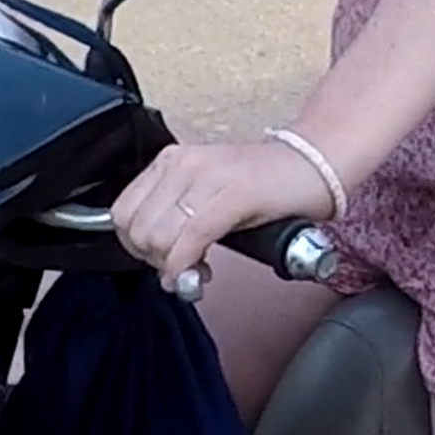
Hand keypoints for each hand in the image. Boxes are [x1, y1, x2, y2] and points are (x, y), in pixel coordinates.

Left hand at [110, 137, 337, 294]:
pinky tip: (200, 274)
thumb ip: (173, 218)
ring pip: (159, 236)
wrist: (312, 165)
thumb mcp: (205, 193)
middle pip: (137, 229)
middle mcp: (184, 163)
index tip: (159, 258)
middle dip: (154, 260)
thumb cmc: (264, 184)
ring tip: (198, 269)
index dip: (135, 247)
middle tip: (181, 267)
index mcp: (172, 161)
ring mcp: (209, 176)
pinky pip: (192, 238)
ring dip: (173, 266)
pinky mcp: (235, 194)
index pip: (121, 213)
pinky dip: (187, 265)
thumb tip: (152, 257)